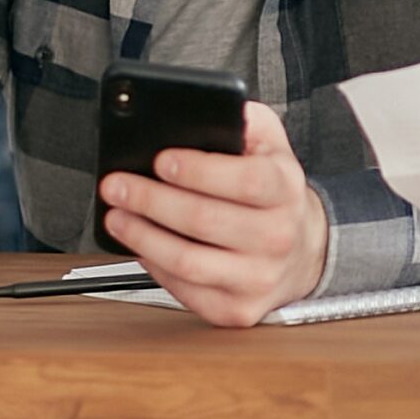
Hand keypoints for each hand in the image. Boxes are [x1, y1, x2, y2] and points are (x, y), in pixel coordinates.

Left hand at [97, 102, 331, 327]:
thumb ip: (244, 121)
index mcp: (285, 189)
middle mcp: (278, 237)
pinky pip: (185, 289)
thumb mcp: (270, 145)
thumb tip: (209, 108)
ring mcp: (259, 278)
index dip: (200, 171)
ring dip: (142, 236)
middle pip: (205, 220)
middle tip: (117, 184)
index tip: (161, 159)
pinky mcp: (238, 310)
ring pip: (188, 261)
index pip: (246, 181)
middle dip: (151, 199)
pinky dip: (154, 265)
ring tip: (116, 215)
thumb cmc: (273, 193)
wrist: (303, 250)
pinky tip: (140, 245)